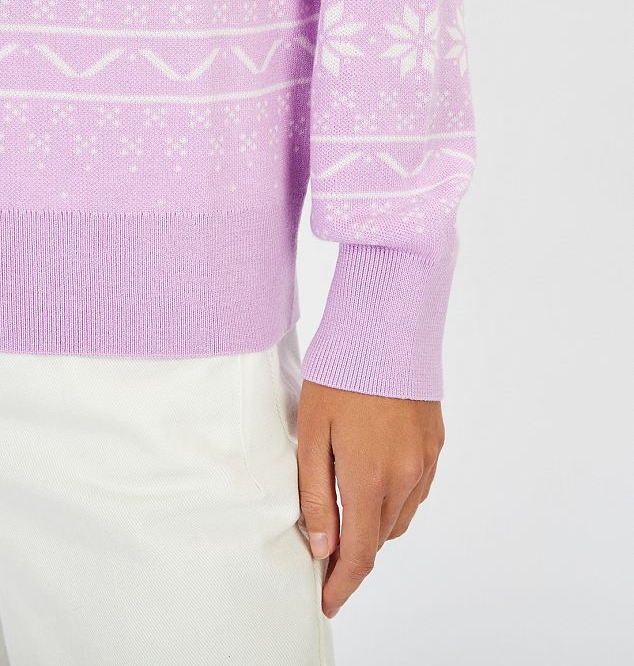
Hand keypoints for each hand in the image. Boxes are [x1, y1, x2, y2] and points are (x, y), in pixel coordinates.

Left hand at [297, 380, 443, 617]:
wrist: (386, 329)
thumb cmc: (341, 374)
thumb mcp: (313, 433)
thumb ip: (316, 494)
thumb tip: (322, 546)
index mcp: (371, 478)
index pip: (360, 553)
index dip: (343, 584)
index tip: (328, 600)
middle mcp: (406, 476)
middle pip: (380, 537)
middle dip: (354, 552)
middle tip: (325, 548)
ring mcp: (426, 459)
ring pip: (401, 516)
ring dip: (376, 525)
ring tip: (347, 512)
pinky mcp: (436, 442)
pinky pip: (417, 489)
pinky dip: (396, 499)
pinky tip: (376, 481)